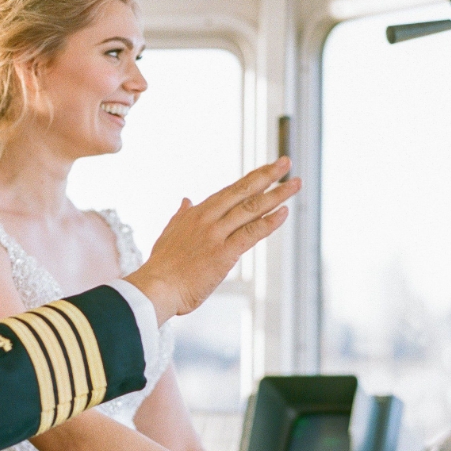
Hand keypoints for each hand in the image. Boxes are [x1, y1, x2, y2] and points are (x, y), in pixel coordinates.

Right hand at [126, 158, 300, 323]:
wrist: (155, 288)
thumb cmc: (161, 267)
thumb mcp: (169, 234)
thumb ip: (180, 216)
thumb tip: (186, 201)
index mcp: (196, 213)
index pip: (229, 191)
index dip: (250, 179)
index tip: (267, 169)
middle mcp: (208, 218)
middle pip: (243, 190)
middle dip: (268, 175)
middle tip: (286, 161)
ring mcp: (216, 234)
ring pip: (251, 208)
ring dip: (277, 194)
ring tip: (296, 183)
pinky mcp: (223, 253)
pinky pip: (251, 233)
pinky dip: (269, 222)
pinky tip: (284, 212)